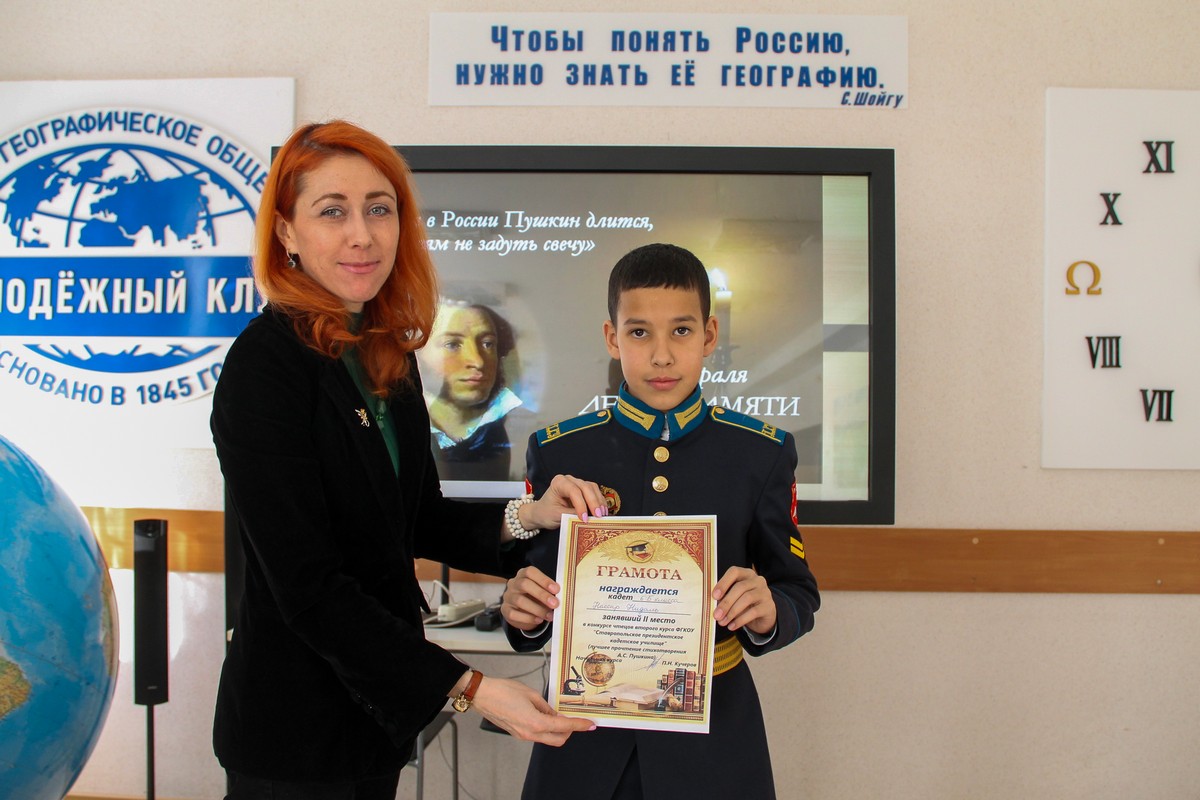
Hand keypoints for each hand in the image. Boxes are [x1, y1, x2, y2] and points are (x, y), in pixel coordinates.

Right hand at [471, 676, 593, 745]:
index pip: (564, 727)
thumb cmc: (502, 691)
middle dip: (570, 731)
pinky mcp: (517, 734)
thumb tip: (555, 713)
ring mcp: (522, 735)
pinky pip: (537, 735)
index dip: (580, 725)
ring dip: (557, 730)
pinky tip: (545, 716)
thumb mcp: (531, 693)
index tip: (589, 724)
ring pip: (548, 739)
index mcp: (535, 722)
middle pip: (559, 739)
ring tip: (558, 714)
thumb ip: (546, 706)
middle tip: (575, 719)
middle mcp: (530, 733)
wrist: (482, 695)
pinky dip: (546, 728)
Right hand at [501, 565, 558, 629]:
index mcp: (523, 574)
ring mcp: (508, 597)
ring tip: (550, 616)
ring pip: (520, 601)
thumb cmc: (535, 596)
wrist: (521, 609)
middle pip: (524, 585)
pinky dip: (528, 618)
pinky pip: (514, 614)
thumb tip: (562, 596)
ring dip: (537, 609)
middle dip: (541, 594)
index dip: (544, 580)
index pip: (530, 572)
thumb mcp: (542, 589)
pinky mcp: (505, 610)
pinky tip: (539, 620)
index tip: (557, 589)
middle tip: (555, 604)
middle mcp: (513, 583)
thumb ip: (550, 591)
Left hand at [523, 474, 606, 529]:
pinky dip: (599, 502)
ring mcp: (577, 483)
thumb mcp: (556, 515)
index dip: (581, 504)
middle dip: (593, 502)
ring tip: (602, 515)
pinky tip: (602, 512)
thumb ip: (571, 515)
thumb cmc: (546, 513)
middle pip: (585, 487)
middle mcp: (569, 480)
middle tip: (598, 516)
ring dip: (599, 501)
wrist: (542, 513)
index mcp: (559, 483)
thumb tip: (587, 518)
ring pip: (592, 488)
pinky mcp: (583, 490)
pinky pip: (595, 492)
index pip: (573, 491)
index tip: (584, 518)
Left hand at [712, 566, 776, 634]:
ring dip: (732, 612)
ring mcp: (765, 592)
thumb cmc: (744, 604)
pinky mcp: (769, 606)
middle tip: (716, 615)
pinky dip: (740, 620)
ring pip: (747, 599)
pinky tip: (732, 626)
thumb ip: (724, 597)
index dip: (723, 583)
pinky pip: (754, 612)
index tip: (714, 596)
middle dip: (726, 602)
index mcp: (746, 574)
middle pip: (740, 587)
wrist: (763, 616)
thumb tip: (711, 604)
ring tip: (722, 622)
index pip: (734, 572)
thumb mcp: (734, 598)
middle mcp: (757, 580)